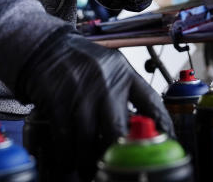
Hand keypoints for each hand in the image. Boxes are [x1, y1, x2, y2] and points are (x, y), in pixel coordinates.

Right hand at [16, 29, 171, 177]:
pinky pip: (65, 138)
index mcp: (124, 74)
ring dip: (86, 160)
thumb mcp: (111, 69)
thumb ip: (126, 93)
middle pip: (118, 132)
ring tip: (86, 165)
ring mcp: (81, 91)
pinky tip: (68, 157)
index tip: (165, 143)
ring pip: (89, 141)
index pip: (152, 103)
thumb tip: (142, 128)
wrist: (48, 47)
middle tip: (113, 165)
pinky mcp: (57, 99)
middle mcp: (106, 83)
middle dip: (115, 155)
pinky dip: (67, 154)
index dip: (162, 127)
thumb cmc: (83, 63)